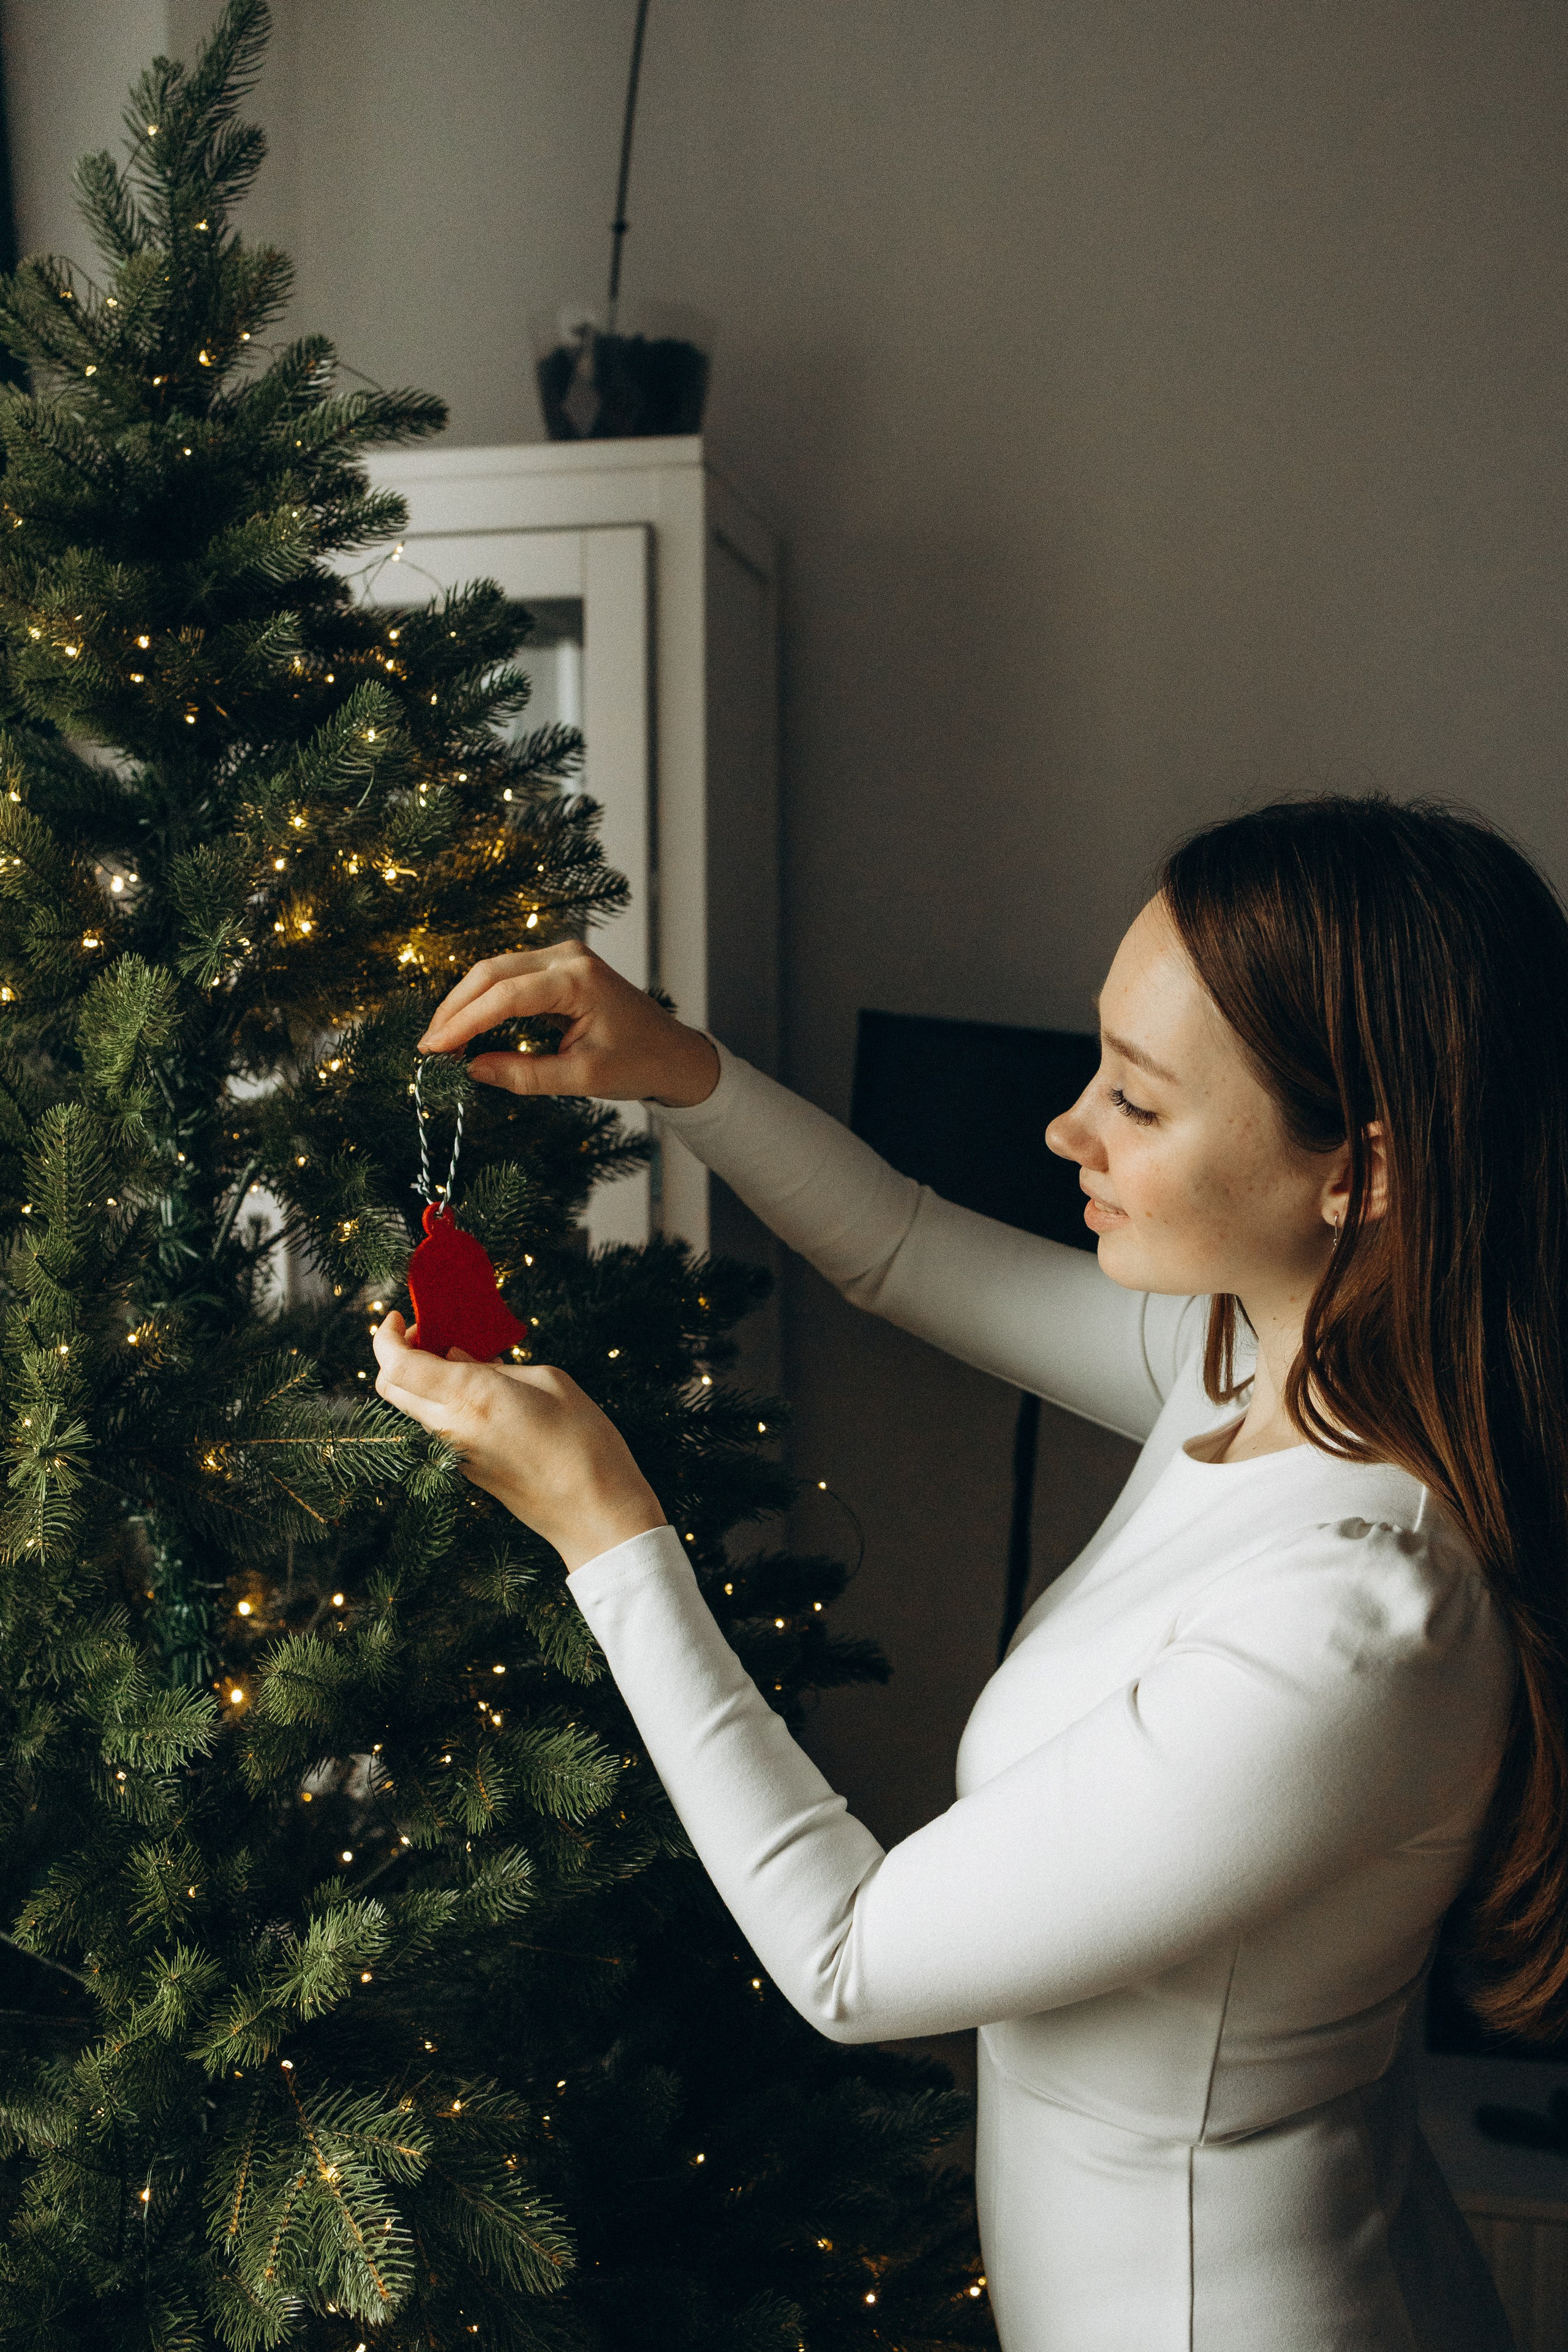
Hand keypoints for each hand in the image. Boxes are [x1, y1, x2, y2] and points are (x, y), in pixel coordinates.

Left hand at [371, 1312, 667, 1572]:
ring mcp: (454, 1452)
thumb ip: (495, 1367)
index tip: (398, 1317)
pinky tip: (479, 1388)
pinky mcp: (466, 1469)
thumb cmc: (583, 1441)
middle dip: (395, 1354)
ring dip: (420, 1378)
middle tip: (426, 1333)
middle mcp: (451, 1427)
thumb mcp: (548, 1381)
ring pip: (411, 1407)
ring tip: (460, 1356)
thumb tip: (459, 1358)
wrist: (594, 1512)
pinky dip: (441, 1400)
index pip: (396, 1365)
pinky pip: (437, 1425)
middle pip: (390, 1388)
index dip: (385, 1337)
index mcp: (469, 1397)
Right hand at [416, 941, 720, 1106]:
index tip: (432, 1049)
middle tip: (428, 1047)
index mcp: (578, 978)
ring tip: (441, 1042)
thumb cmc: (639, 1064)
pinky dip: (484, 1002)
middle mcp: (568, 956)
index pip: (504, 995)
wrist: (674, 1054)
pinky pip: (510, 979)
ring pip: (495, 972)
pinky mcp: (558, 969)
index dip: (462, 1022)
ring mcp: (563, 958)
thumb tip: (470, 1070)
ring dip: (466, 1004)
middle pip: (491, 972)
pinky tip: (466, 1029)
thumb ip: (524, 1075)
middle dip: (455, 1009)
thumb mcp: (581, 1079)